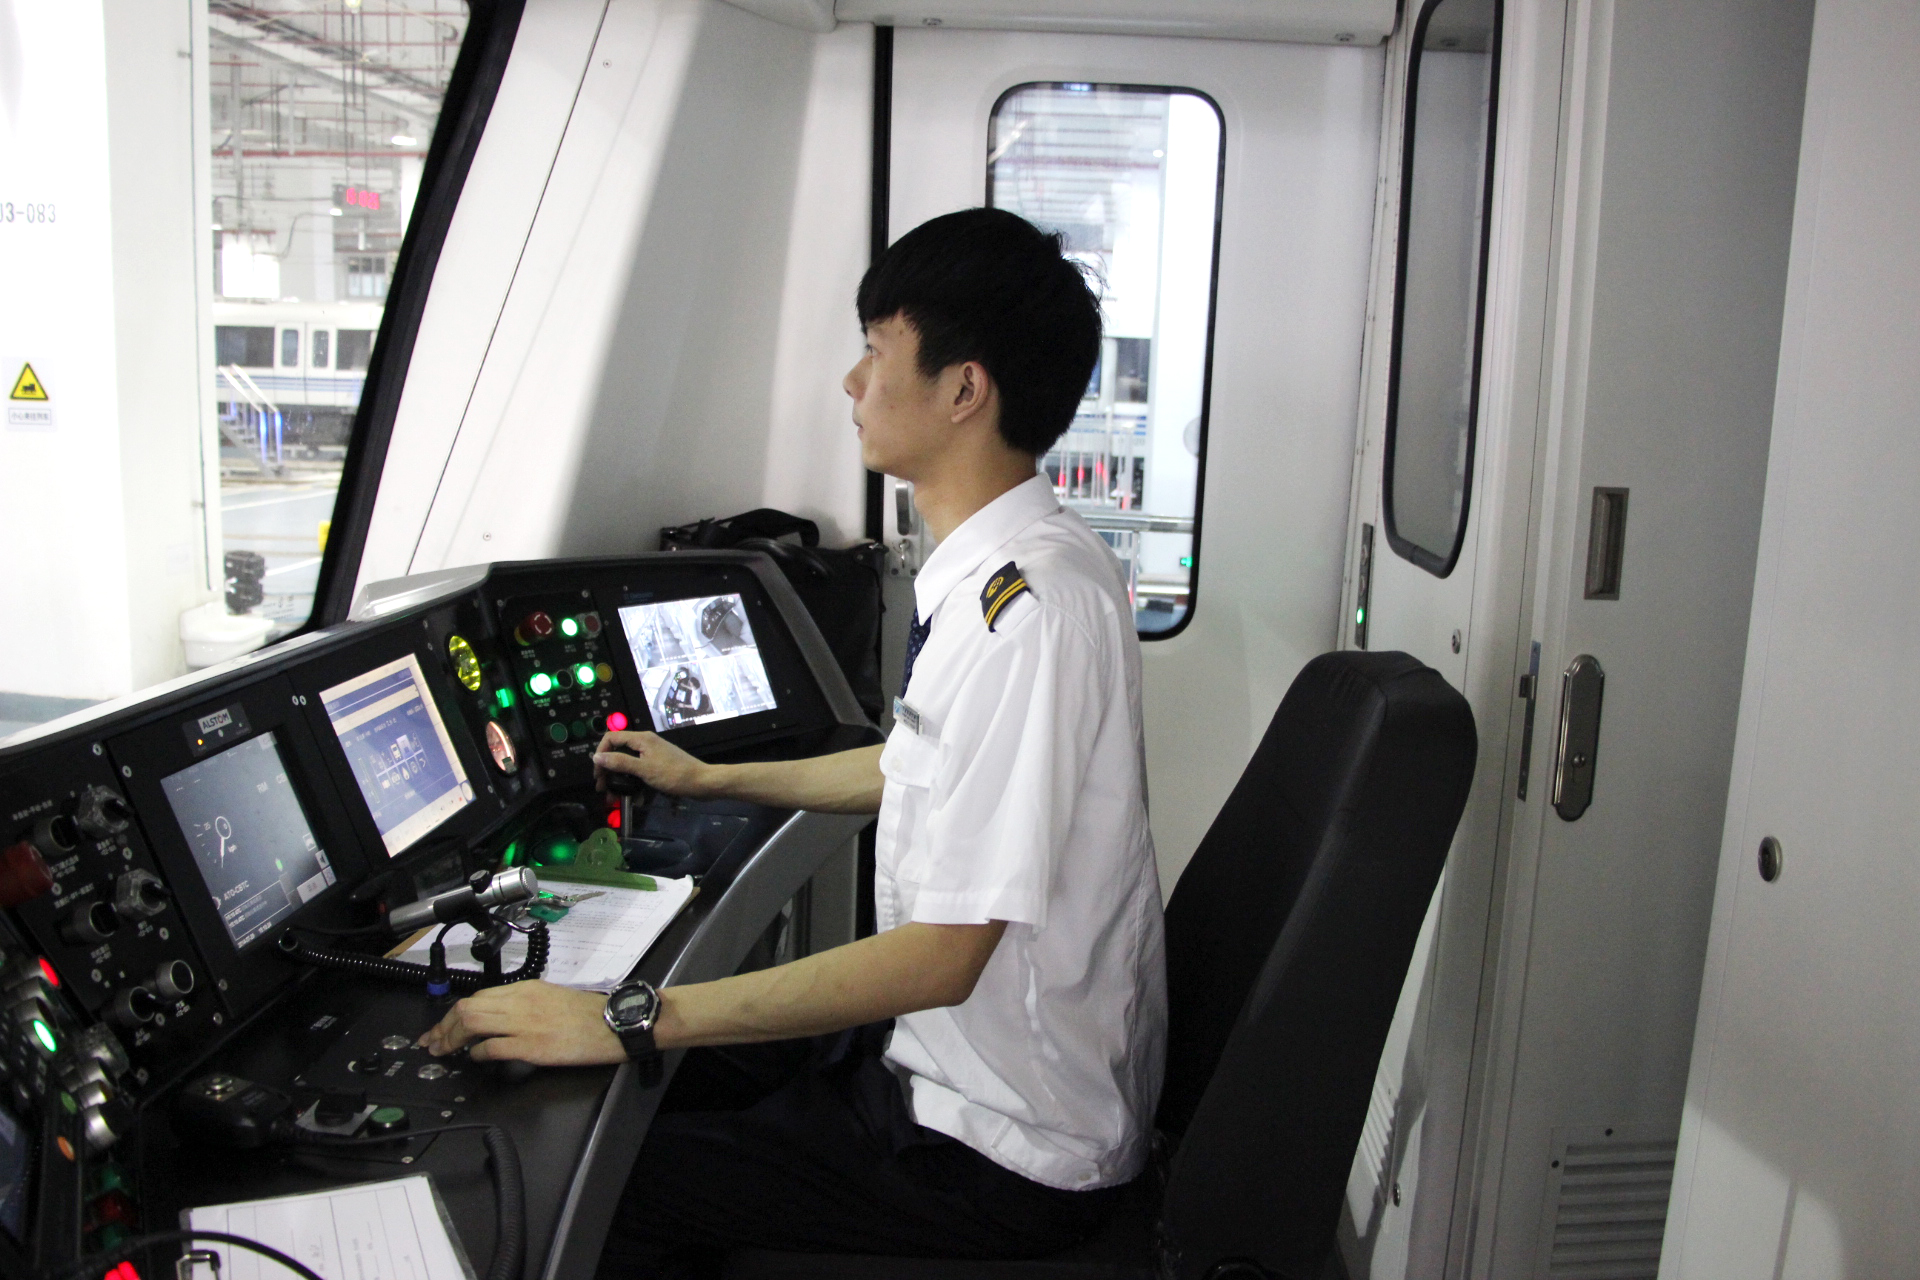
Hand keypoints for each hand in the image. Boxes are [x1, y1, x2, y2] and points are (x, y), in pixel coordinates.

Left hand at [417, 980, 626, 1065]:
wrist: (613, 1024)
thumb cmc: (588, 1015)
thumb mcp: (551, 998)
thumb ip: (524, 1004)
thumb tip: (499, 1019)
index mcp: (525, 988)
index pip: (478, 997)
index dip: (453, 1014)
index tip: (441, 1028)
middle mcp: (520, 1001)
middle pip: (467, 1008)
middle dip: (443, 1027)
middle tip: (432, 1043)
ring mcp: (524, 1023)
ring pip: (472, 1023)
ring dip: (451, 1039)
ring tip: (443, 1052)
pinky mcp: (530, 1045)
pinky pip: (491, 1047)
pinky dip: (477, 1054)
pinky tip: (475, 1059)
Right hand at [594, 730, 715, 797]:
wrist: (701, 782)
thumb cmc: (674, 774)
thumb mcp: (644, 769)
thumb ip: (620, 762)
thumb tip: (597, 757)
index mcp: (642, 739)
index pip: (612, 738)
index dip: (601, 753)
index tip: (598, 773)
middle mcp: (646, 743)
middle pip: (618, 752)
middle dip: (608, 771)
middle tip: (603, 788)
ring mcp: (652, 754)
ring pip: (628, 765)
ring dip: (620, 780)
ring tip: (614, 797)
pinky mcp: (658, 765)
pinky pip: (640, 772)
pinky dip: (634, 783)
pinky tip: (635, 798)